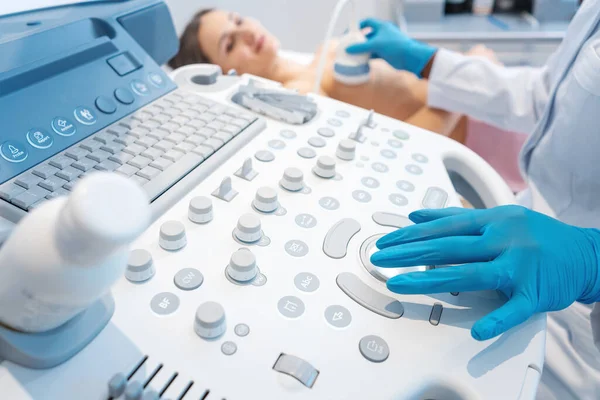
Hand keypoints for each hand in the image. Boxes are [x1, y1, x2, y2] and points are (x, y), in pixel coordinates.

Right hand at [346, 18, 435, 76]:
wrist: (410, 58)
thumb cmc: (396, 46)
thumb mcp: (376, 44)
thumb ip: (361, 47)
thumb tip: (349, 48)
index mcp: (382, 26)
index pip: (367, 22)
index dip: (358, 26)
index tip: (350, 32)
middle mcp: (383, 34)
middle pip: (367, 35)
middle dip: (359, 40)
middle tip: (351, 45)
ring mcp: (385, 44)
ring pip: (370, 45)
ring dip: (363, 50)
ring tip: (354, 54)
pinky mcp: (386, 53)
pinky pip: (374, 54)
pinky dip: (368, 57)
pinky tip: (362, 61)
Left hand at [371, 206, 599, 340]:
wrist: (587, 253)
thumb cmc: (535, 235)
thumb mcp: (496, 217)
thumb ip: (454, 217)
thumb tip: (415, 216)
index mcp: (493, 220)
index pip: (444, 225)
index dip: (411, 234)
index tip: (386, 242)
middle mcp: (504, 239)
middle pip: (449, 246)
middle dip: (409, 253)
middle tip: (379, 259)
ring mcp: (520, 266)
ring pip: (470, 274)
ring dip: (431, 280)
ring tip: (401, 285)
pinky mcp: (535, 293)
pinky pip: (513, 310)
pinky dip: (495, 321)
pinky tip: (477, 331)